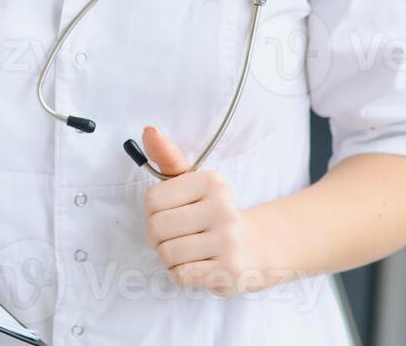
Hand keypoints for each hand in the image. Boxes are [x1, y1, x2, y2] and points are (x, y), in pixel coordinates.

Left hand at [140, 125, 271, 296]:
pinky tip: (197, 266)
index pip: (152, 199)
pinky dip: (181, 274)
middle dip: (158, 238)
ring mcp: (228, 241)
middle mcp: (223, 209)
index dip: (152, 212)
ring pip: (167, 254)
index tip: (170, 214)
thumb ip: (168, 158)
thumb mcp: (193, 184)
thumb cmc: (213, 214)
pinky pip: (181, 275)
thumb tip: (148, 130)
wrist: (257, 248)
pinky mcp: (229, 271)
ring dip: (169, 258)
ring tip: (188, 252)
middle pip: (156, 228)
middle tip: (176, 237)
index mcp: (211, 182)